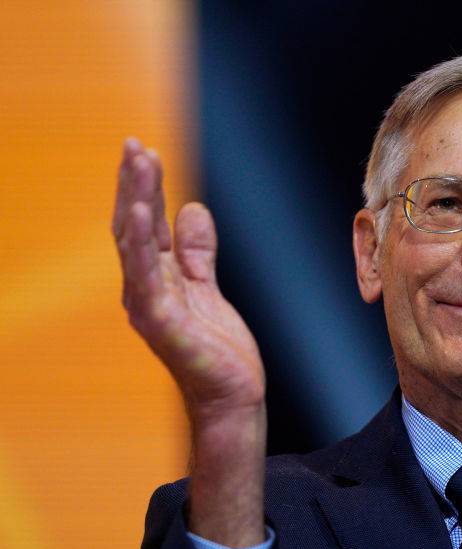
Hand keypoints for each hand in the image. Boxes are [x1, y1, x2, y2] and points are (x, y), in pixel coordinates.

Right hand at [112, 139, 266, 546]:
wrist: (232, 395)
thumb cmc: (218, 350)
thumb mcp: (209, 288)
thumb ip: (197, 252)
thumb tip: (191, 208)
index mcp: (156, 280)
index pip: (145, 226)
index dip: (143, 189)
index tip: (142, 152)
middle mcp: (144, 289)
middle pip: (134, 227)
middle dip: (134, 185)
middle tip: (132, 143)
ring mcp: (148, 305)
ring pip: (135, 244)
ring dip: (135, 201)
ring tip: (136, 163)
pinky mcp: (161, 321)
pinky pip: (147, 276)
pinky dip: (142, 243)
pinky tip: (143, 213)